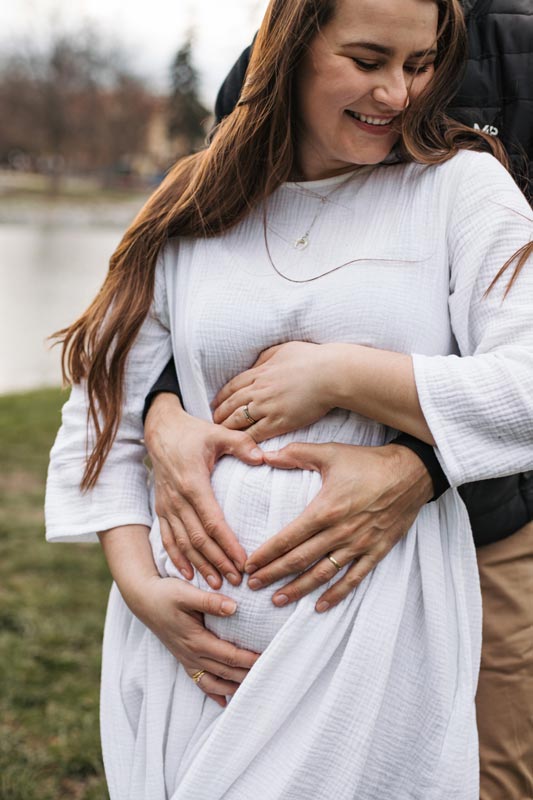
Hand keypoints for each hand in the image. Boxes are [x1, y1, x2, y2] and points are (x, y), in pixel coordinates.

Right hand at [128, 576, 260, 707]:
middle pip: (227, 672)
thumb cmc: (165, 594)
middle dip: (249, 675)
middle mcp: (192, 655)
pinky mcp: (185, 658)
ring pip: (215, 682)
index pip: (230, 656)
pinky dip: (215, 693)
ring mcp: (188, 659)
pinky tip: (225, 701)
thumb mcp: (185, 593)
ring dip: (235, 687)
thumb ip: (210, 601)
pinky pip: (201, 682)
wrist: (143, 600)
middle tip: (272, 675)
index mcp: (196, 640)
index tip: (271, 658)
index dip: (250, 660)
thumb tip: (235, 608)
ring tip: (255, 689)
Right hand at [144, 394, 263, 588]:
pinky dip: (177, 559)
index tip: (243, 561)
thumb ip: (241, 444)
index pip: (212, 521)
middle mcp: (177, 499)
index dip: (228, 544)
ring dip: (200, 565)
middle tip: (237, 581)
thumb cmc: (193, 432)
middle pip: (198, 539)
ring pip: (183, 543)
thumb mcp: (218, 432)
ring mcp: (167, 506)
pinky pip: (167, 539)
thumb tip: (262, 458)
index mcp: (193, 483)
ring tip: (218, 585)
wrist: (160, 429)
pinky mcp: (161, 509)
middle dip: (218, 562)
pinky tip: (189, 575)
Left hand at [212, 342, 333, 441]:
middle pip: (231, 404)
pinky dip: (245, 438)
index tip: (215, 404)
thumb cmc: (311, 359)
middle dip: (219, 414)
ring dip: (227, 427)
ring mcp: (268, 407)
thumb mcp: (282, 350)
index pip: (232, 387)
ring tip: (222, 433)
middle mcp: (259, 390)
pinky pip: (256, 433)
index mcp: (259, 372)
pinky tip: (240, 443)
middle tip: (213, 421)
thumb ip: (265, 358)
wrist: (330, 374)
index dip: (221, 397)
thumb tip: (255, 365)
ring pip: (239, 420)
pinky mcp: (279, 421)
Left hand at [243, 442, 432, 611]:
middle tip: (253, 585)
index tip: (249, 565)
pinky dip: (337, 594)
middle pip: (300, 560)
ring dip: (298, 589)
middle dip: (274, 574)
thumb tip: (264, 455)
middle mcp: (340, 532)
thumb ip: (295, 453)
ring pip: (323, 574)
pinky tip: (320, 606)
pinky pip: (354, 578)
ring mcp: (360, 545)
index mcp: (325, 510)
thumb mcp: (330, 452)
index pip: (288, 538)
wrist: (411, 472)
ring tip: (278, 600)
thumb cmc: (368, 462)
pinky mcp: (377, 551)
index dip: (266, 554)